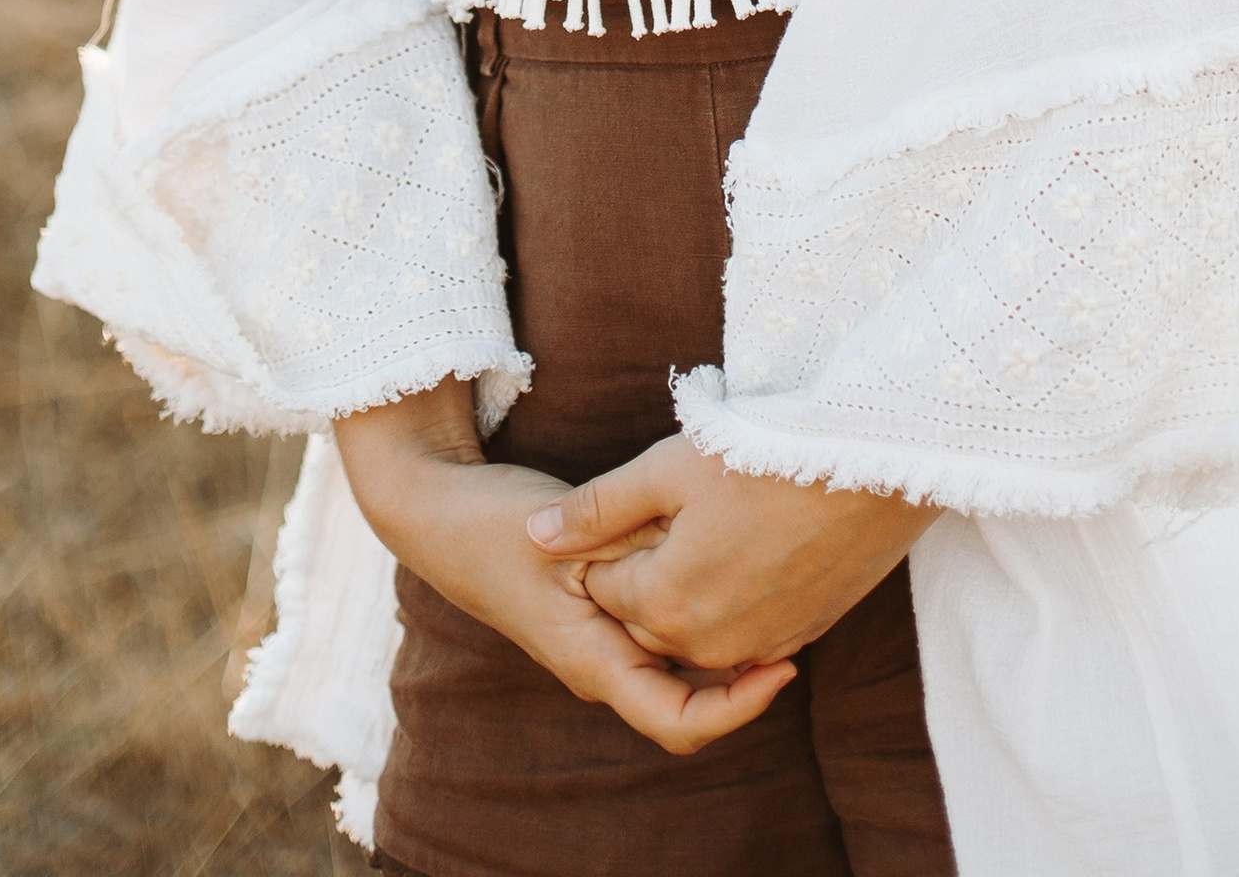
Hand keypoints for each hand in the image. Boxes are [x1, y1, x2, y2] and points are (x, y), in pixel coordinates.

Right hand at [336, 388, 795, 754]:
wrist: (440, 512)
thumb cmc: (498, 525)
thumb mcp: (570, 534)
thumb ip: (635, 554)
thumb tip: (706, 564)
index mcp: (593, 664)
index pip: (679, 725)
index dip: (739, 710)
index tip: (784, 668)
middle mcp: (602, 666)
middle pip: (690, 702)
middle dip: (745, 674)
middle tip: (798, 624)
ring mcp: (601, 643)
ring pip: (679, 667)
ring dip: (724, 644)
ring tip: (774, 599)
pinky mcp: (601, 615)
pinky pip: (661, 636)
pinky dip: (697, 615)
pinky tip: (724, 570)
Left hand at [525, 434, 932, 674]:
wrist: (870, 465)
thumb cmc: (761, 456)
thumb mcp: (664, 469)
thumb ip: (595, 511)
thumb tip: (533, 535)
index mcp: (663, 605)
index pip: (606, 589)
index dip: (614, 540)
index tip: (646, 496)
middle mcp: (709, 642)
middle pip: (650, 617)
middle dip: (650, 570)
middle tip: (684, 502)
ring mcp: (761, 644)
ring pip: (700, 628)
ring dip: (695, 585)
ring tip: (722, 513)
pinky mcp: (804, 632)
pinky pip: (749, 631)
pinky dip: (739, 595)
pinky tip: (756, 539)